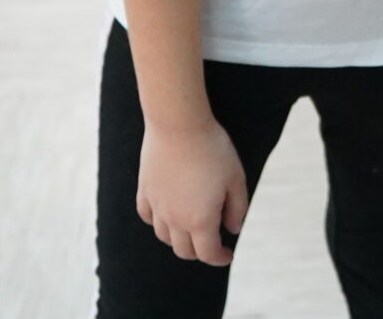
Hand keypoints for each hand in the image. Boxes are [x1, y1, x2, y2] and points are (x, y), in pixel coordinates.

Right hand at [136, 120, 249, 264]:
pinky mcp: (145, 190)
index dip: (220, 258)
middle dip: (200, 252)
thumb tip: (233, 229)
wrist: (178, 124)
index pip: (208, 254)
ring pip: (164, 237)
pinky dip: (157, 222)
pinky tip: (166, 215)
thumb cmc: (212, 150)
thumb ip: (237, 209)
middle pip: (184, 251)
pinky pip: (147, 216)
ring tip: (190, 230)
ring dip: (178, 240)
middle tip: (211, 243)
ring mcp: (157, 206)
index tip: (228, 254)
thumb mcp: (236, 179)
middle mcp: (175, 219)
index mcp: (200, 220)